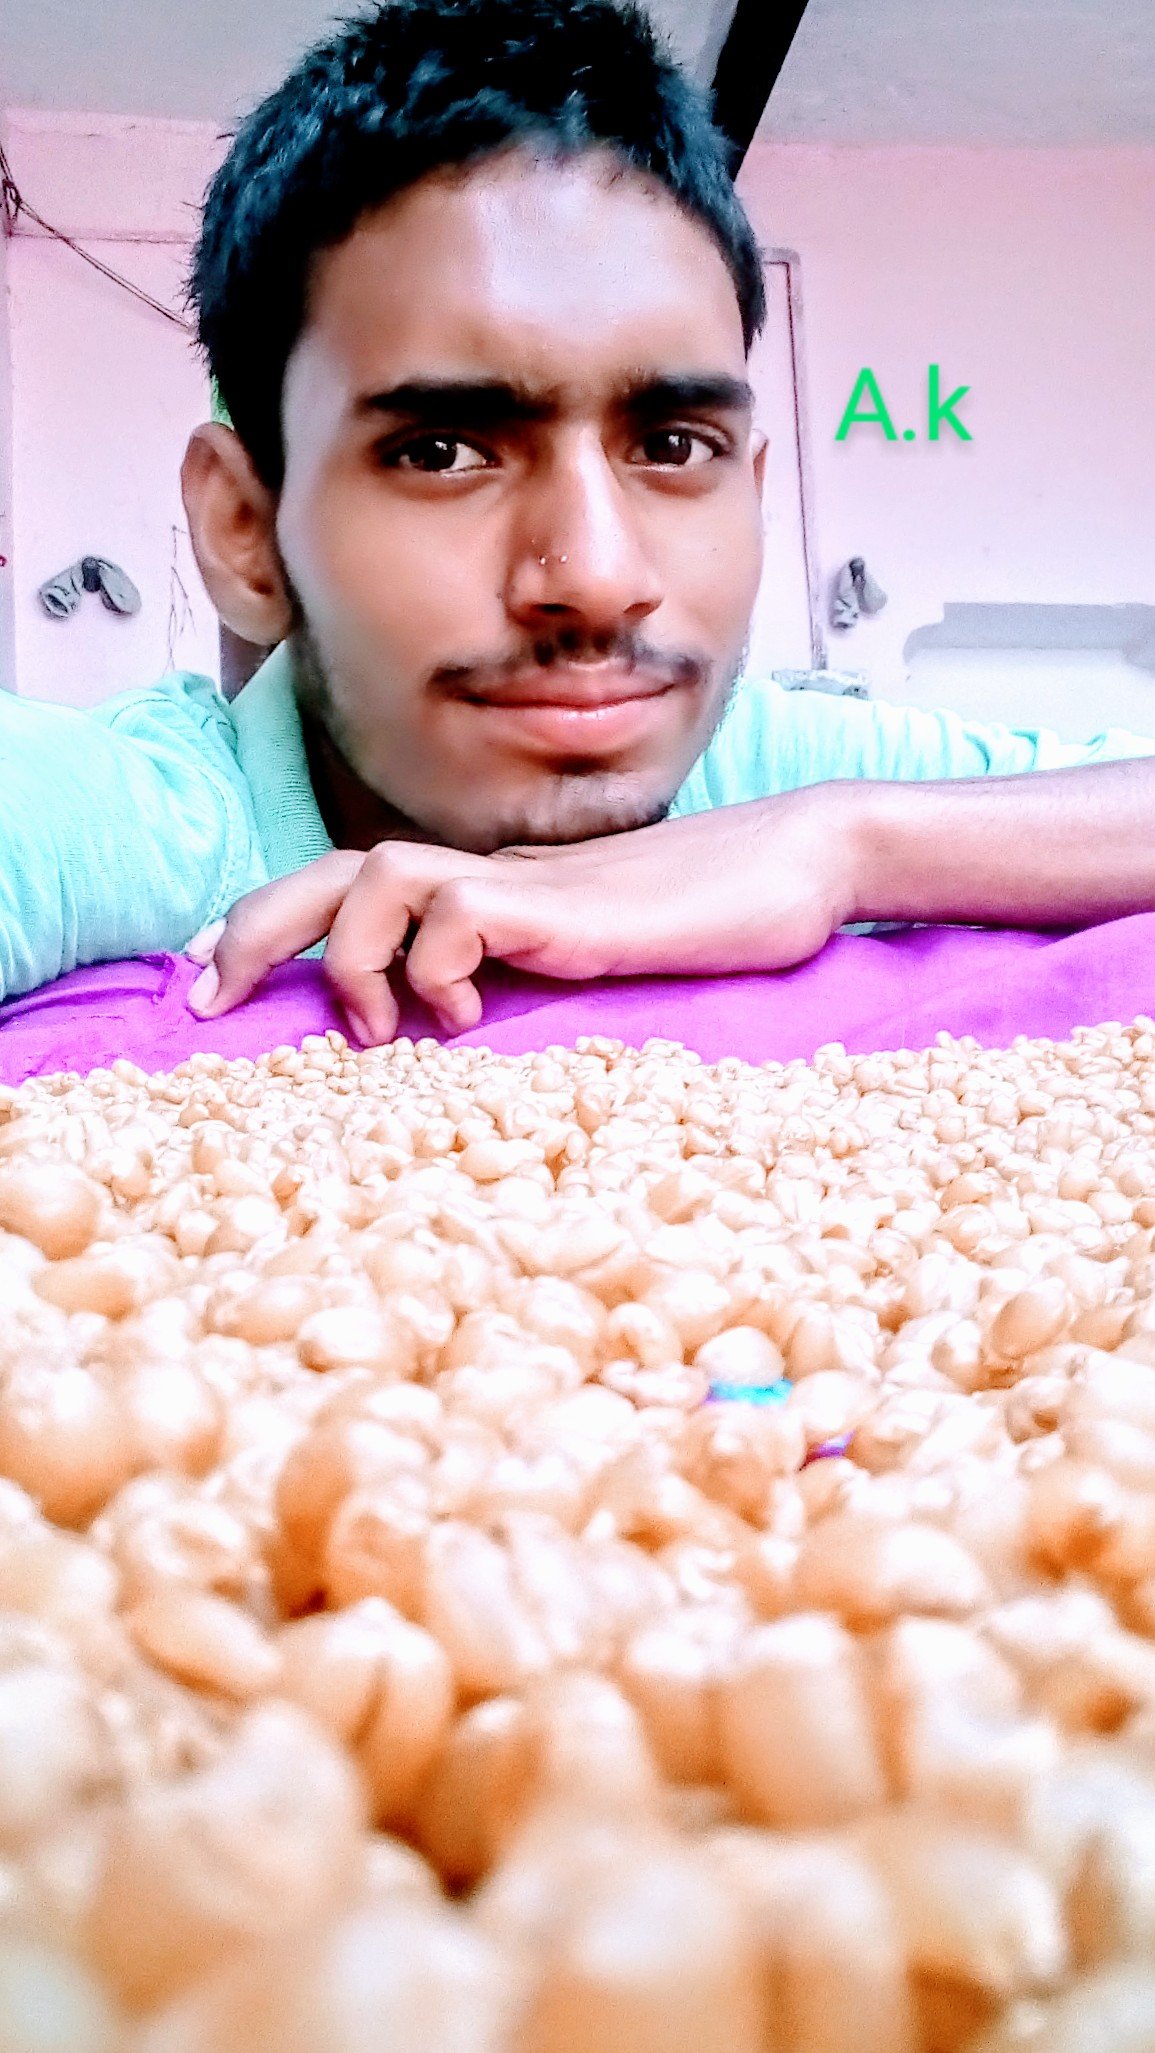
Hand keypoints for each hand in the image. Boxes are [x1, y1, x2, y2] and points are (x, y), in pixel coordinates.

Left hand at [185, 785, 862, 1045]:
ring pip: (381, 875)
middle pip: (336, 871)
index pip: (352, 888)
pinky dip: (434, 964)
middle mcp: (494, 880)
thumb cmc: (714, 919)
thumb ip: (530, 981)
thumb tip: (466, 1030)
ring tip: (373, 1028)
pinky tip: (463, 1015)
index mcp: (491, 893)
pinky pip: (462, 912)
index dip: (271, 927)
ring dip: (351, 954)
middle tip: (208, 1000)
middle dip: (255, 930)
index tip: (216, 987)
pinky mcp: (573, 907)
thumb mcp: (600, 963)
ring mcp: (532, 887)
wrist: (807, 862)